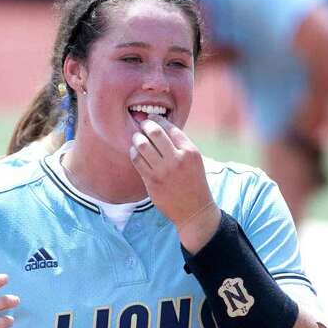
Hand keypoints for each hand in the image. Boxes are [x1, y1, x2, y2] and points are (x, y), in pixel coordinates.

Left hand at [128, 116, 220, 251]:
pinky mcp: (151, 182)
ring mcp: (163, 171)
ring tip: (137, 137)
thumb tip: (160, 127)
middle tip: (142, 124)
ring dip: (137, 138)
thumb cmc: (194, 183)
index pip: (170, 128)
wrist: (194, 210)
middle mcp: (177, 159)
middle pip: (155, 133)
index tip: (151, 117)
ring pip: (142, 146)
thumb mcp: (194, 160)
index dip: (158, 119)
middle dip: (145, 125)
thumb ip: (180, 145)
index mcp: (190, 151)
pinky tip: (134, 152)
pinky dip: (133, 153)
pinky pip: (137, 161)